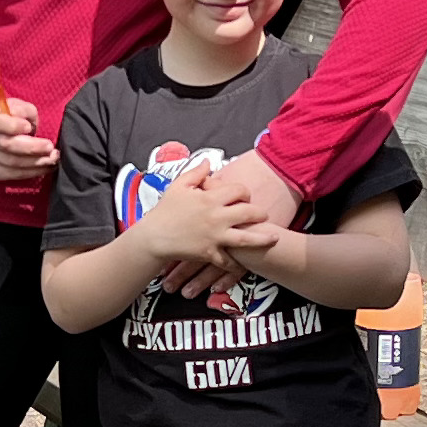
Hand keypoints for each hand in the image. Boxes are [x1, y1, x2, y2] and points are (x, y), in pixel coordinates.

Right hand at [0, 98, 56, 185]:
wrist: (4, 134)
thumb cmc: (17, 118)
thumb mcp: (22, 109)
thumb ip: (25, 111)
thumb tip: (28, 125)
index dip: (12, 125)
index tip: (28, 127)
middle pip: (6, 145)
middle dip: (31, 147)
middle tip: (50, 147)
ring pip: (12, 163)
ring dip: (36, 162)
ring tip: (53, 157)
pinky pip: (14, 175)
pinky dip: (33, 172)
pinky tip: (46, 167)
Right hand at [156, 150, 296, 297]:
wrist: (153, 237)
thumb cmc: (164, 212)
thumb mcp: (178, 186)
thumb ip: (196, 173)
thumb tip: (209, 162)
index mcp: (210, 198)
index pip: (238, 190)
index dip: (245, 192)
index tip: (244, 196)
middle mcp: (216, 217)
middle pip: (249, 212)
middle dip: (259, 213)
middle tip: (263, 214)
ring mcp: (215, 237)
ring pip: (247, 238)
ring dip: (263, 238)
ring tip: (274, 238)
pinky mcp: (210, 253)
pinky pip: (229, 261)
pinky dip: (237, 263)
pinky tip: (244, 263)